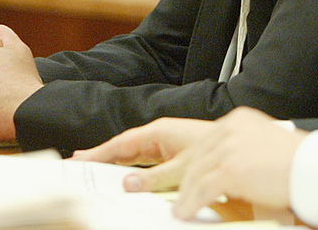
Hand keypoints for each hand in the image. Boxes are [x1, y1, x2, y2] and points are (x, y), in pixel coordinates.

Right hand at [71, 116, 213, 173]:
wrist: (239, 147)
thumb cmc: (215, 151)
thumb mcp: (183, 168)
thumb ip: (154, 177)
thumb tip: (126, 184)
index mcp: (159, 132)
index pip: (121, 143)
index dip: (99, 152)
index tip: (78, 160)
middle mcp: (160, 136)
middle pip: (124, 149)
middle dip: (101, 157)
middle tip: (77, 167)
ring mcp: (166, 145)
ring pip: (134, 156)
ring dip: (115, 164)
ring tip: (93, 172)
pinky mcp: (173, 154)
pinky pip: (146, 162)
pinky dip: (132, 169)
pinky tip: (124, 177)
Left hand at [87, 108, 305, 219]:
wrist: (317, 169)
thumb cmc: (297, 169)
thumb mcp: (262, 156)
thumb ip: (237, 159)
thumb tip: (214, 182)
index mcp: (237, 123)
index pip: (199, 144)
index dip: (178, 161)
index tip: (160, 173)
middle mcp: (229, 129)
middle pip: (188, 156)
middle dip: (159, 173)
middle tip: (134, 185)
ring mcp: (229, 146)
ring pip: (191, 174)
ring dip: (177, 195)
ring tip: (171, 209)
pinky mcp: (230, 167)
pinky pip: (201, 189)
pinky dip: (188, 203)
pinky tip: (182, 213)